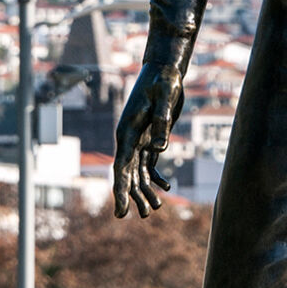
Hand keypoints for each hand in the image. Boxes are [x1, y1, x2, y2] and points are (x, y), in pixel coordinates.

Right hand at [113, 62, 182, 218]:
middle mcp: (130, 139)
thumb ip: (162, 123)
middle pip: (127, 173)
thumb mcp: (164, 99)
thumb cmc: (163, 82)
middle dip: (131, 196)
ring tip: (154, 210)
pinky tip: (166, 187)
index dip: (120, 190)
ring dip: (144, 190)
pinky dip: (156, 177)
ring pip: (138, 172)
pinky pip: (150, 163)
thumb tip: (160, 150)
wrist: (165, 71)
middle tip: (137, 216)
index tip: (120, 210)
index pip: (121, 167)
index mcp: (128, 132)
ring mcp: (140, 139)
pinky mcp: (151, 138)